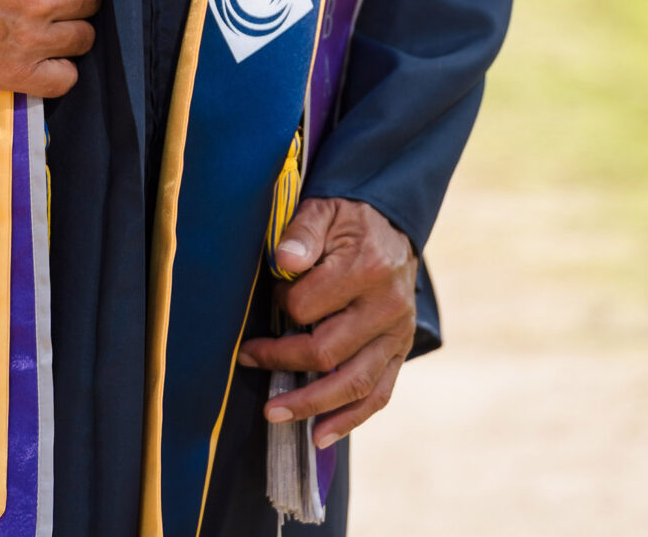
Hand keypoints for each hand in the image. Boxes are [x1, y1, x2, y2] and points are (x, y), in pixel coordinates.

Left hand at [236, 197, 416, 448]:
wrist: (393, 225)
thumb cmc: (349, 220)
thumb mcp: (324, 211)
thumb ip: (302, 233)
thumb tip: (284, 261)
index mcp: (367, 268)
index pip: (308, 305)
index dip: (281, 304)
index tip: (274, 293)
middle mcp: (387, 308)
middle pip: (328, 351)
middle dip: (281, 360)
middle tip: (247, 358)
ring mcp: (397, 335)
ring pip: (354, 384)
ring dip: (311, 405)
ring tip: (274, 414)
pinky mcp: (400, 352)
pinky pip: (379, 394)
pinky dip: (350, 420)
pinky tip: (320, 435)